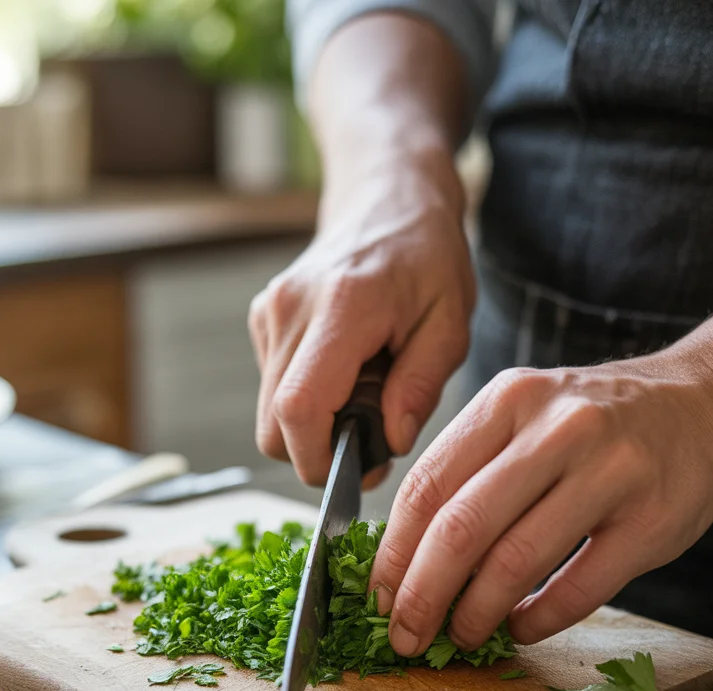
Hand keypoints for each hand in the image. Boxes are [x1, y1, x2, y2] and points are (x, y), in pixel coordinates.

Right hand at [248, 155, 474, 487]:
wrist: (386, 195)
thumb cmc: (428, 256)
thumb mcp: (450, 322)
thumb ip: (421, 386)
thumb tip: (390, 443)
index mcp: (341, 308)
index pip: (299, 408)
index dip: (317, 459)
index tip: (355, 473)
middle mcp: (291, 309)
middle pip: (272, 425)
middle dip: (317, 453)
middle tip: (371, 440)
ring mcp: (269, 313)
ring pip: (269, 413)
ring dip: (314, 426)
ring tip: (364, 395)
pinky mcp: (262, 319)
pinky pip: (273, 388)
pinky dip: (307, 399)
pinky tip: (345, 373)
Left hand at [369, 346, 712, 651]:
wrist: (708, 407)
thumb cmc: (597, 424)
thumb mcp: (526, 415)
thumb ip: (470, 470)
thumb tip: (404, 559)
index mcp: (509, 400)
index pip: (426, 486)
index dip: (393, 553)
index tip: (377, 598)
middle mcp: (556, 428)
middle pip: (460, 528)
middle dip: (421, 595)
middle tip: (403, 635)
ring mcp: (610, 471)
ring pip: (515, 561)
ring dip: (476, 614)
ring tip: (462, 636)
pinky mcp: (652, 519)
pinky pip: (578, 588)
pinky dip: (538, 619)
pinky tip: (520, 628)